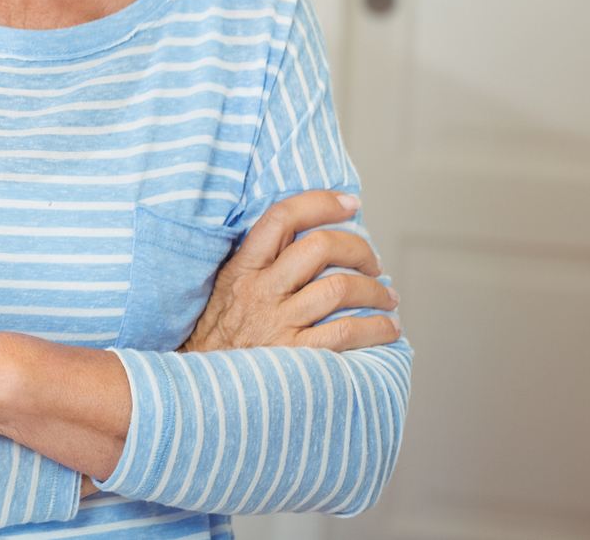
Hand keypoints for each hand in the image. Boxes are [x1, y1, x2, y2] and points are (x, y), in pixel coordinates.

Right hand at [181, 190, 402, 353]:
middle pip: (319, 248)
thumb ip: (260, 264)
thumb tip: (309, 241)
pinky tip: (387, 329)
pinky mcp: (294, 354)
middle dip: (358, 249)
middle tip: (373, 262)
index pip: (281, 217)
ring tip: (387, 297)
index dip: (320, 203)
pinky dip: (376, 328)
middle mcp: (261, 290)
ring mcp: (277, 322)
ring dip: (375, 290)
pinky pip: (345, 332)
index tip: (349, 204)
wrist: (202, 387)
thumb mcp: (227, 288)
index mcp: (243, 268)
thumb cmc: (220, 336)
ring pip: (339, 288)